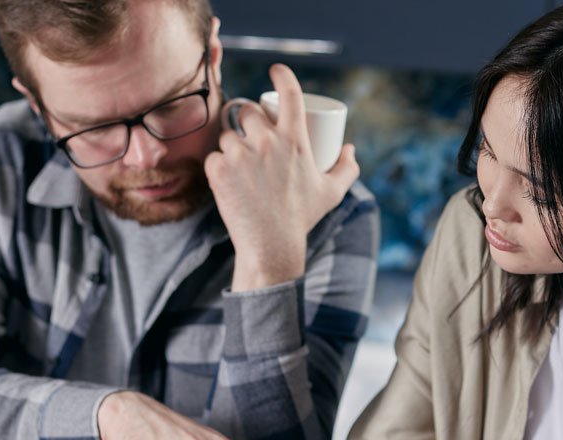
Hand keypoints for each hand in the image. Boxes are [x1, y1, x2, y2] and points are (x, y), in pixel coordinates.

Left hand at [205, 63, 359, 290]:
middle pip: (248, 111)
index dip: (282, 75)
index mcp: (295, 140)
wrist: (272, 246)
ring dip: (231, 146)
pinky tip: (226, 180)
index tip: (276, 70)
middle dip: (248, 121)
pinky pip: (213, 157)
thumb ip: (347, 169)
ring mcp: (241, 155)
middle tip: (250, 140)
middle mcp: (267, 142)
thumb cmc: (302, 218)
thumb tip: (349, 149)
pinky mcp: (219, 170)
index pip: (290, 94)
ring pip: (228, 135)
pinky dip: (218, 167)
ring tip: (240, 167)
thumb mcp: (331, 192)